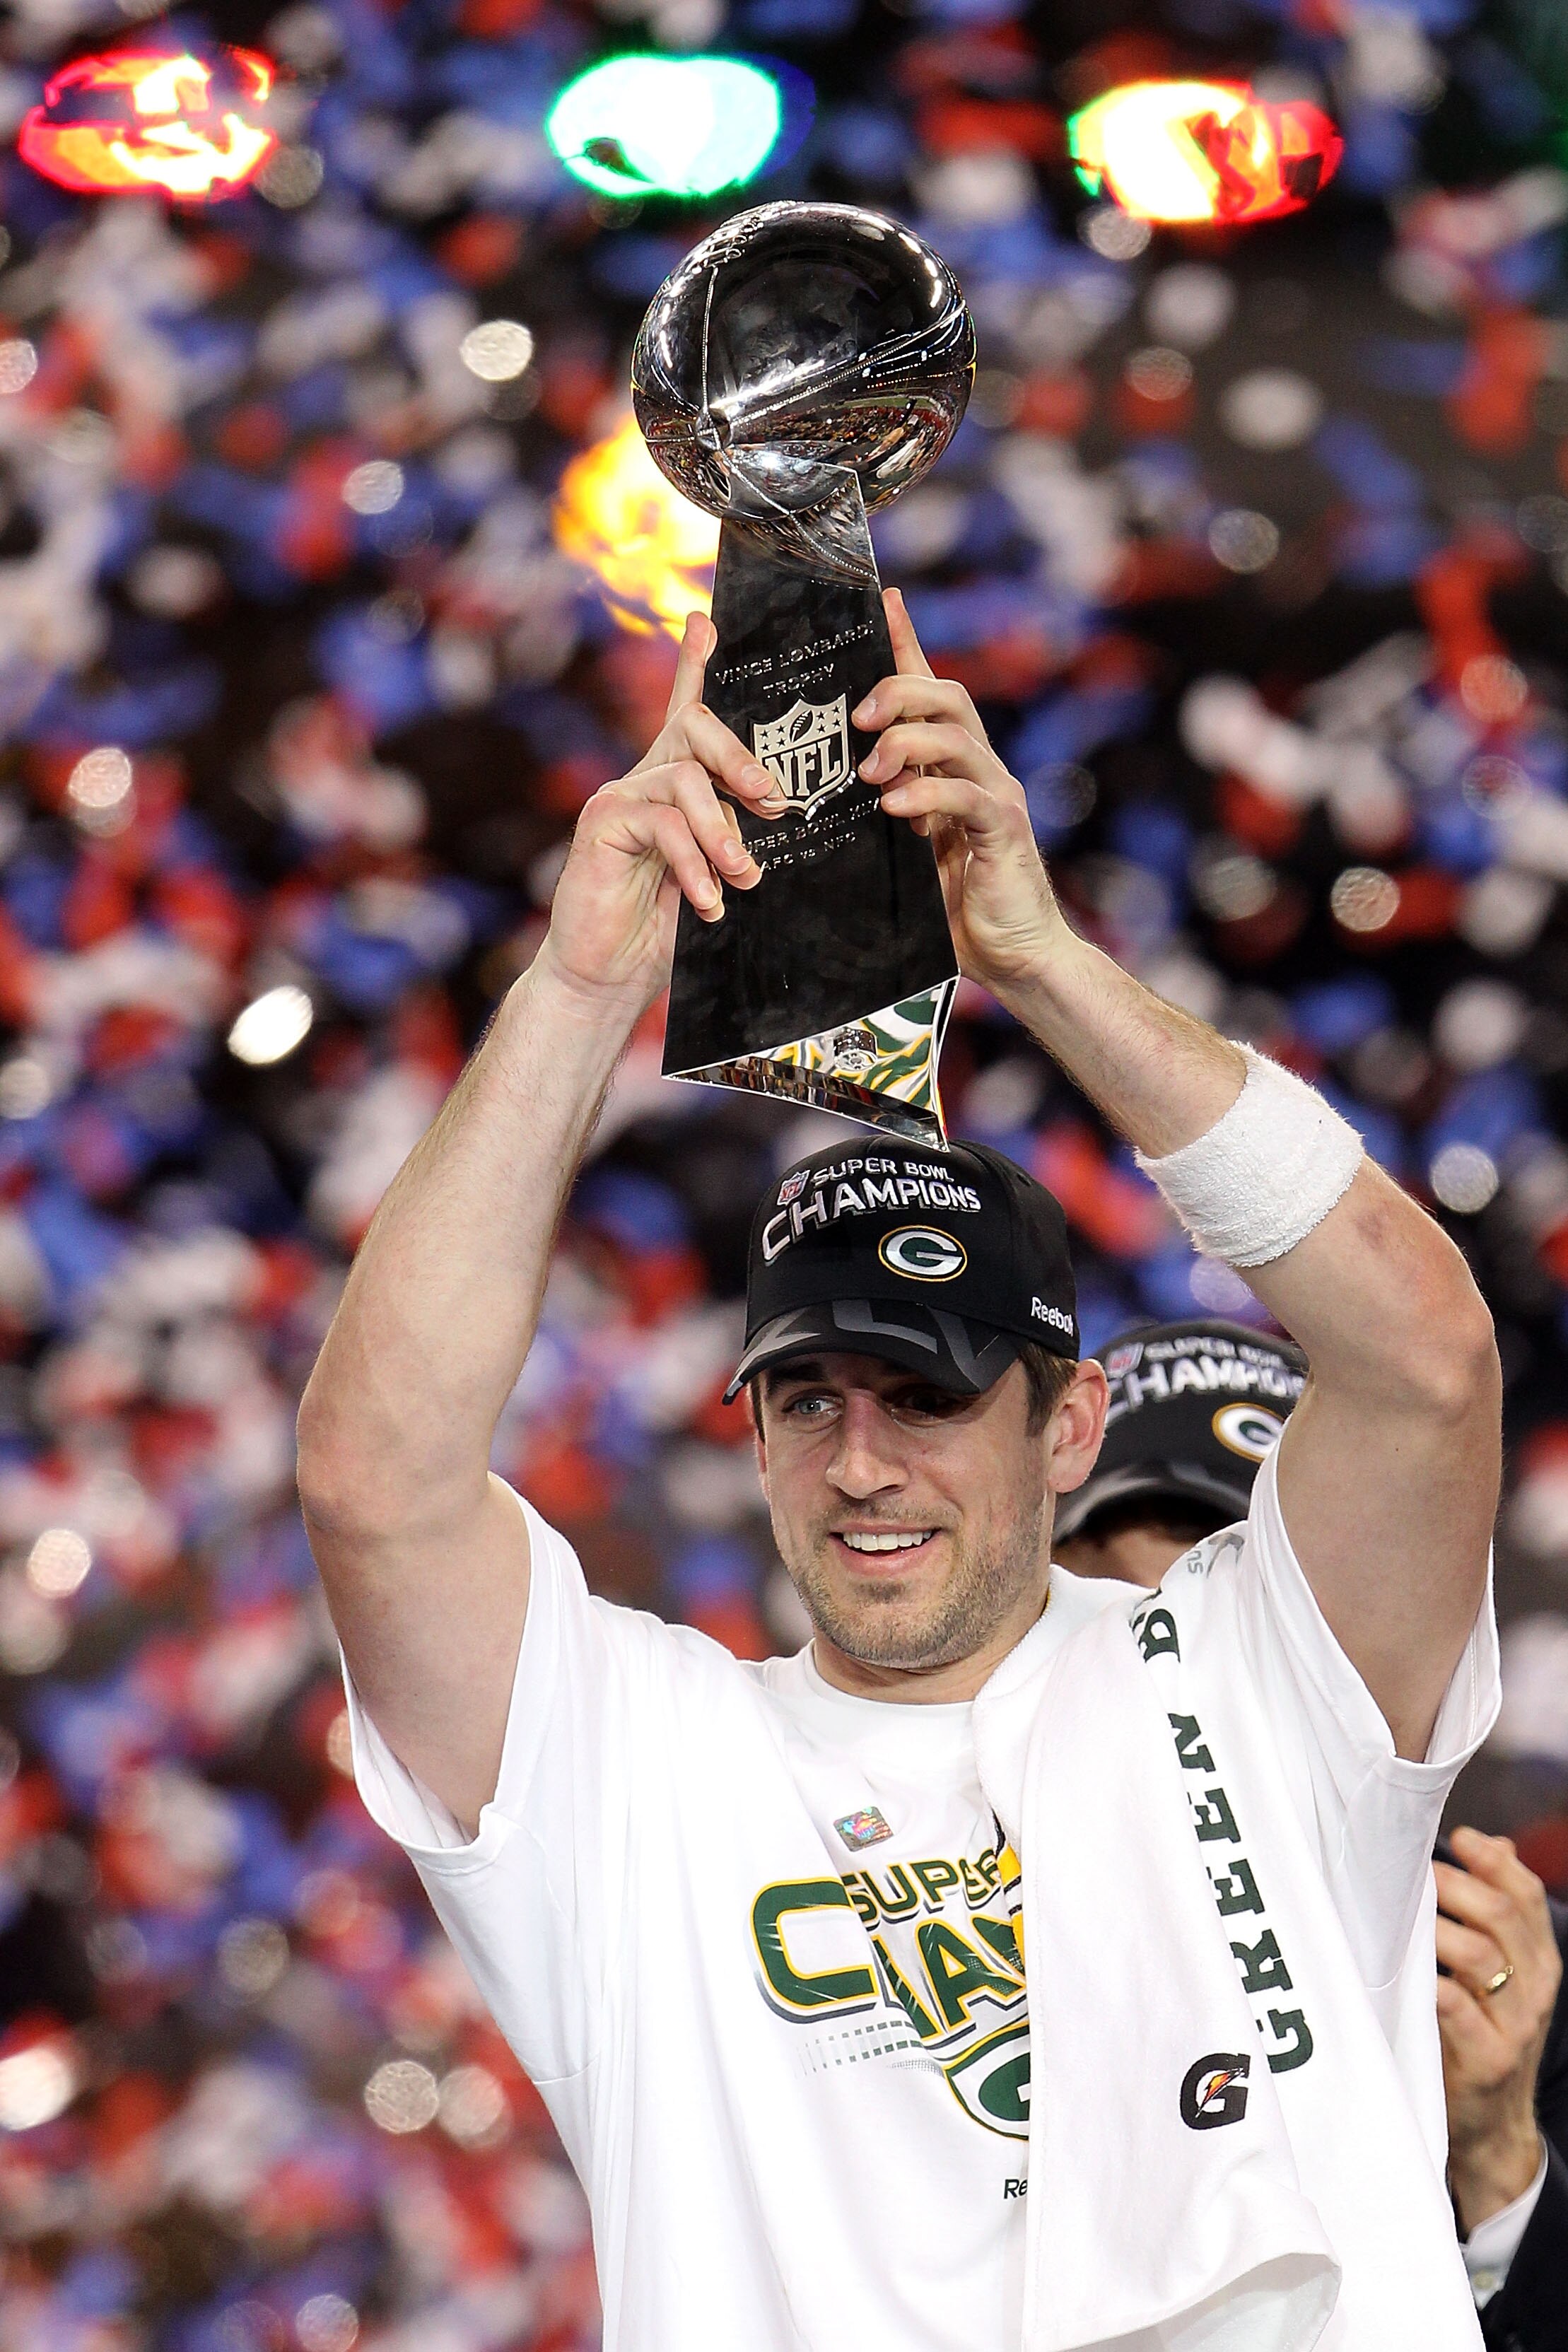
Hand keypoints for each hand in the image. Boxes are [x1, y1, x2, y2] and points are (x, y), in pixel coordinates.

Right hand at [537, 613, 787, 1009]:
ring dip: (723, 832)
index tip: (706, 623)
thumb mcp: (714, 876)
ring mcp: (619, 796)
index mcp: (672, 785)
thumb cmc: (664, 929)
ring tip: (743, 879)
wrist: (607, 976)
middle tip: (772, 804)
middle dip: (742, 760)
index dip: (693, 665)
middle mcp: (644, 779)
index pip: (686, 714)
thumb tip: (777, 814)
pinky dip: (693, 863)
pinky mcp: (603, 823)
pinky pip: (662, 823)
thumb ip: (734, 838)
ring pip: (684, 780)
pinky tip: (708, 900)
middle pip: (695, 729)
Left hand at [853, 589, 1065, 996]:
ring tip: (869, 771)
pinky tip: (896, 808)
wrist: (1015, 958)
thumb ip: (877, 816)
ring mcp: (996, 796)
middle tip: (858, 717)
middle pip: (947, 697)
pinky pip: (966, 796)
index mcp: (952, 768)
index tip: (883, 600)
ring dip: (906, 743)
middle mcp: (980, 770)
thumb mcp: (901, 853)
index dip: (907, 644)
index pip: (929, 691)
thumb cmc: (951, 910)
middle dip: (898, 692)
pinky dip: (928, 795)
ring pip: (956, 737)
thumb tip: (819, 793)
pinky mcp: (1004, 831)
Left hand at [1436, 1826, 1559, 2234]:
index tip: (1456, 1836)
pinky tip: (1408, 1970)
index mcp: (1539, 1960)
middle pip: (1502, 1915)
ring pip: (1479, 1954)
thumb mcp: (1505, 1976)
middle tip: (1413, 1871)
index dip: (1493, 1859)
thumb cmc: (1485, 2033)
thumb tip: (1494, 1843)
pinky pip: (1457, 2007)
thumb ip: (1498, 1913)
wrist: (1494, 2127)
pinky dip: (1432, 1983)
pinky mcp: (1486, 2059)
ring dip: (1435, 1927)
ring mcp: (1514, 2025)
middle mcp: (1534, 1989)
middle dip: (1455, 1884)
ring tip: (1401, 1914)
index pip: (1525, 1894)